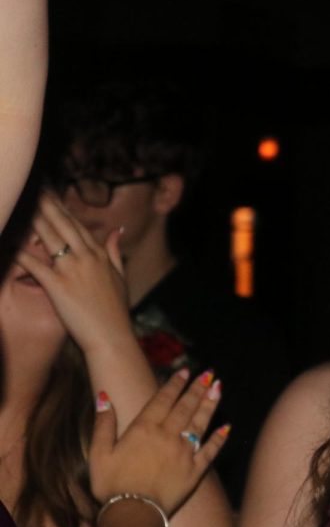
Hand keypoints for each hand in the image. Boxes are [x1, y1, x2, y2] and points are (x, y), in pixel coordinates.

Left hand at [14, 192, 130, 352]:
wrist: (113, 338)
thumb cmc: (116, 312)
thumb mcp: (121, 278)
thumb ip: (116, 252)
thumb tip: (118, 230)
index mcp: (101, 256)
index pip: (78, 226)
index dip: (62, 208)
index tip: (50, 195)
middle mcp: (87, 258)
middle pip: (62, 225)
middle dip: (46, 205)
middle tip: (32, 189)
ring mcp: (73, 270)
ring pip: (49, 238)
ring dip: (33, 219)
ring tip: (21, 204)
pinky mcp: (58, 285)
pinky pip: (35, 264)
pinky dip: (20, 252)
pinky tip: (9, 241)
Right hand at [90, 369, 228, 515]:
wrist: (134, 513)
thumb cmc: (112, 485)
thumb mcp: (99, 453)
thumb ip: (103, 424)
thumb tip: (104, 397)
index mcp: (144, 429)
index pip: (163, 399)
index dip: (175, 384)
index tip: (185, 371)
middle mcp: (168, 436)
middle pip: (186, 407)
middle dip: (198, 388)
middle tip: (209, 373)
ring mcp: (185, 453)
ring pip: (201, 423)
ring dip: (211, 404)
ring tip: (219, 388)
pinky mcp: (196, 471)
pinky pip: (211, 451)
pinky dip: (220, 438)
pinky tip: (227, 427)